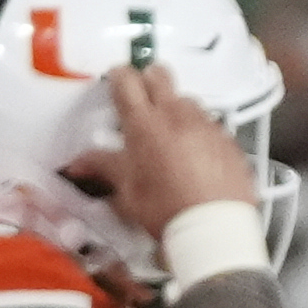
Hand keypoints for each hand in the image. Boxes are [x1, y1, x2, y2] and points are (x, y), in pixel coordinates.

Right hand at [70, 65, 262, 233]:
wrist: (215, 232)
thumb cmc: (169, 212)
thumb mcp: (128, 192)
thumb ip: (103, 168)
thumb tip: (79, 164)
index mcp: (145, 124)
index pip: (126, 80)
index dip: (119, 77)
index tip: (117, 83)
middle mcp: (177, 116)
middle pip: (159, 75)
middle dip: (148, 79)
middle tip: (142, 97)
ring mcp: (206, 125)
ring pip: (187, 98)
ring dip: (176, 106)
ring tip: (170, 130)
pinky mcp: (229, 140)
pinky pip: (211, 123)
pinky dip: (200, 130)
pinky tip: (196, 151)